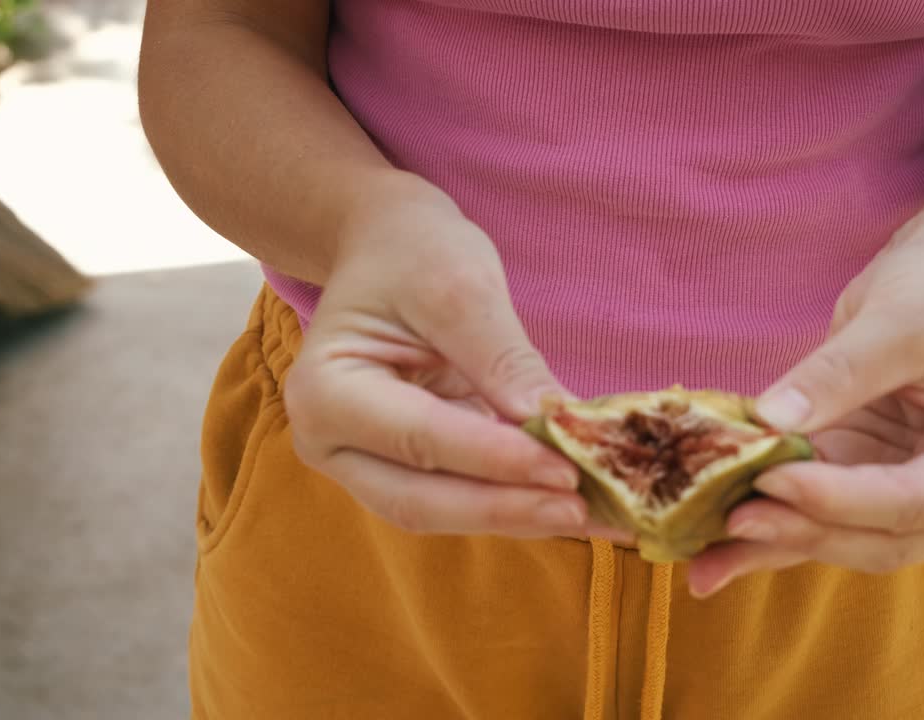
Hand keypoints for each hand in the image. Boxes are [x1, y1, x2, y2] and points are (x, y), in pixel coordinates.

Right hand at [284, 188, 626, 540]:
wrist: (388, 246)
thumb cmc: (415, 253)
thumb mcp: (458, 285)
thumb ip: (502, 359)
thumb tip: (555, 427)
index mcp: (324, 391)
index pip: (420, 438)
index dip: (496, 460)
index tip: (566, 471)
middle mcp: (330, 443)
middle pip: (422, 500)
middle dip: (508, 509)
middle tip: (585, 511)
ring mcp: (365, 464)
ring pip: (444, 511)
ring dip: (521, 517)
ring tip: (599, 517)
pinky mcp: (407, 470)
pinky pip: (464, 497)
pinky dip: (520, 501)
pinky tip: (579, 503)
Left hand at [688, 202, 923, 595]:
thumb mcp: (901, 319)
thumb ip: (840, 374)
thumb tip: (770, 421)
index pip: (912, 502)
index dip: (839, 499)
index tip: (771, 478)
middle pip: (874, 538)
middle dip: (799, 533)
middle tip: (729, 520)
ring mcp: (906, 493)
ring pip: (835, 535)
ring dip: (770, 546)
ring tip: (702, 564)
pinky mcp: (860, 477)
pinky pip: (810, 508)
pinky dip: (766, 520)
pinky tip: (709, 542)